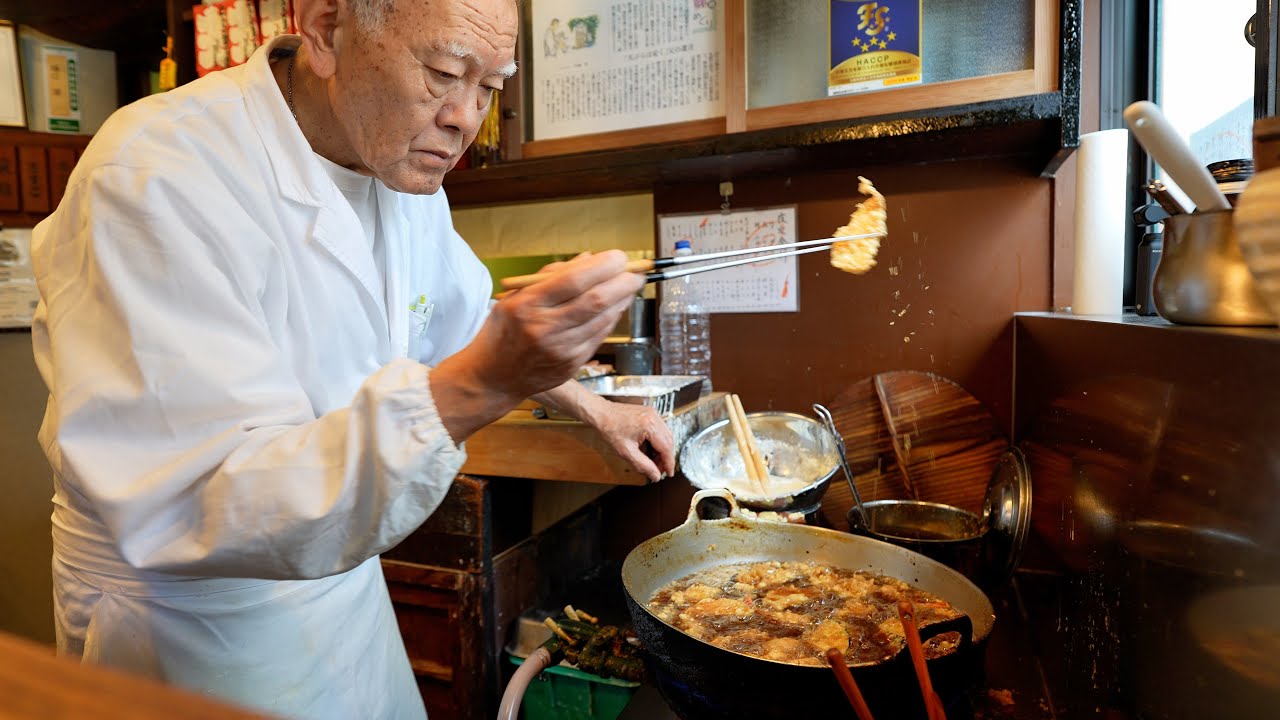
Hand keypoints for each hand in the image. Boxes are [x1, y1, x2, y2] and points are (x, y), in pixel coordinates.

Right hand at [431, 251, 642, 441]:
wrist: (492, 378)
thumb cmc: (503, 332)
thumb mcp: (515, 297)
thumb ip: (550, 276)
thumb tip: (588, 259)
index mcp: (528, 305)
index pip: (573, 281)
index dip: (602, 266)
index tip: (618, 256)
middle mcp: (545, 328)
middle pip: (595, 301)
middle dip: (623, 283)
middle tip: (636, 272)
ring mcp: (560, 350)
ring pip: (603, 320)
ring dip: (622, 301)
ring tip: (628, 286)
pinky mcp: (571, 365)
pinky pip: (599, 337)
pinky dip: (611, 319)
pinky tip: (614, 308)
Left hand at [589, 401, 675, 482]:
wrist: (600, 414)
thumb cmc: (609, 428)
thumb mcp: (626, 452)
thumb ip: (643, 465)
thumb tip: (655, 475)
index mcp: (650, 425)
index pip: (666, 448)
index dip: (668, 463)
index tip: (668, 473)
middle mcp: (654, 417)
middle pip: (668, 441)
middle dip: (665, 458)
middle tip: (660, 470)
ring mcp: (652, 414)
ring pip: (666, 435)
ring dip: (663, 450)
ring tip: (654, 462)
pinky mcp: (649, 414)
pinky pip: (660, 430)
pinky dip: (658, 441)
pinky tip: (651, 450)